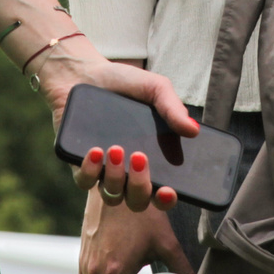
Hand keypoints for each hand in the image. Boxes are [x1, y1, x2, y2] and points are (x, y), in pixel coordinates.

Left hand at [38, 51, 192, 213]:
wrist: (84, 71)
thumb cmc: (124, 83)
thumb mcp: (154, 89)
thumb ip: (173, 109)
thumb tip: (194, 130)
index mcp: (153, 160)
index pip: (162, 193)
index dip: (166, 200)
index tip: (168, 190)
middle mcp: (129, 173)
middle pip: (138, 201)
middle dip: (140, 187)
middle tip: (140, 157)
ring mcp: (103, 171)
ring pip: (112, 195)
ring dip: (116, 178)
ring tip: (117, 149)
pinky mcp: (79, 164)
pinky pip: (84, 182)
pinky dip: (90, 170)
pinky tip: (96, 151)